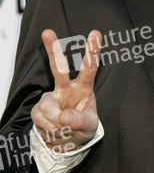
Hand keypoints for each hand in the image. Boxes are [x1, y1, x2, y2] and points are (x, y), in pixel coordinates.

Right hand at [31, 29, 101, 152]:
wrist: (67, 141)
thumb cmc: (82, 126)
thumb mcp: (90, 126)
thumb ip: (80, 121)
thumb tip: (64, 117)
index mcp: (84, 87)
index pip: (90, 67)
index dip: (93, 50)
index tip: (96, 33)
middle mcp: (66, 88)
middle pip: (58, 67)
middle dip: (52, 50)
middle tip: (47, 32)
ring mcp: (50, 97)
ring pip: (49, 107)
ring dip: (58, 124)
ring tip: (66, 129)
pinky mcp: (38, 109)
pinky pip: (41, 119)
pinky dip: (51, 129)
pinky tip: (56, 130)